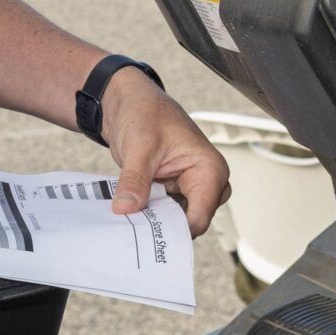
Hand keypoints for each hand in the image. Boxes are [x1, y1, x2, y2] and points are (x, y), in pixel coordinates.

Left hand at [100, 70, 229, 236]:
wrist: (128, 101)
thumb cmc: (144, 111)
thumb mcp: (138, 146)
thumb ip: (134, 180)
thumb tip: (125, 209)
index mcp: (210, 169)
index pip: (199, 217)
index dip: (174, 229)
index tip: (145, 233)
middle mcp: (206, 181)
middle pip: (190, 222)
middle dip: (163, 226)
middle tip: (133, 225)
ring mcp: (189, 187)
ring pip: (176, 219)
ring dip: (154, 219)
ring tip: (129, 217)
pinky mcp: (173, 189)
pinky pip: (164, 211)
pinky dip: (148, 212)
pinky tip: (130, 211)